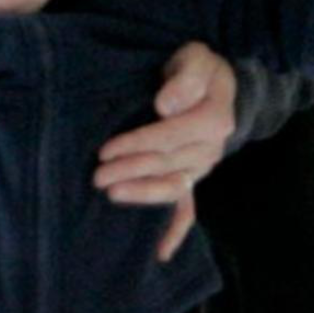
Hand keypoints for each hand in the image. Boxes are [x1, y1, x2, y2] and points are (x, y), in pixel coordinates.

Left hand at [97, 42, 234, 262]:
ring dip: (142, 194)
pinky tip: (160, 253)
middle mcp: (210, 149)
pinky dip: (176, 232)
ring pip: (172, 188)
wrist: (217, 85)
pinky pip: (188, 209)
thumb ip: (186, 78)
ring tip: (111, 194)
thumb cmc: (199, 69)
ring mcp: (202, 168)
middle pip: (167, 164)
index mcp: (213, 120)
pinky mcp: (193, 177)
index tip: (107, 150)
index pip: (170, 136)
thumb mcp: (196, 58)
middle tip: (97, 176)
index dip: (137, 144)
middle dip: (130, 171)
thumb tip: (166, 105)